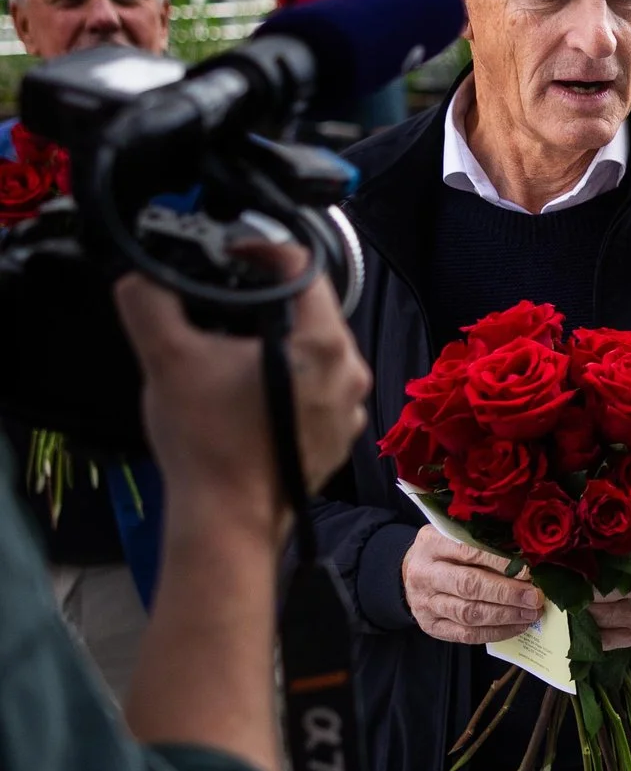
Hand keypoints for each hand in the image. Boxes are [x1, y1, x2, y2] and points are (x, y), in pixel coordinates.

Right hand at [115, 244, 371, 537]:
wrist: (227, 518)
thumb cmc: (209, 443)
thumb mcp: (168, 359)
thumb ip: (150, 304)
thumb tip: (140, 280)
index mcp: (323, 344)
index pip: (303, 269)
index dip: (263, 251)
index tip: (233, 254)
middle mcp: (350, 373)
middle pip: (312, 311)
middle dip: (268, 301)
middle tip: (226, 302)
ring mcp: (349, 408)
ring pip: (314, 354)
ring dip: (276, 344)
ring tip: (231, 350)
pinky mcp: (338, 436)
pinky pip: (316, 391)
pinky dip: (286, 382)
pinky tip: (248, 392)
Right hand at [402, 526, 541, 643]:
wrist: (412, 573)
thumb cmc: (446, 552)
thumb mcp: (458, 536)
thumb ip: (484, 544)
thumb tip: (525, 560)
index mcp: (431, 545)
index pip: (468, 552)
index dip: (499, 562)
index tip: (527, 570)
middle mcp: (425, 574)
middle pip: (468, 585)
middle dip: (507, 593)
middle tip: (534, 597)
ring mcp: (425, 603)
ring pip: (468, 613)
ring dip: (505, 615)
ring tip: (530, 613)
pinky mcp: (432, 626)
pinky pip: (466, 634)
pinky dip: (495, 632)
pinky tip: (517, 626)